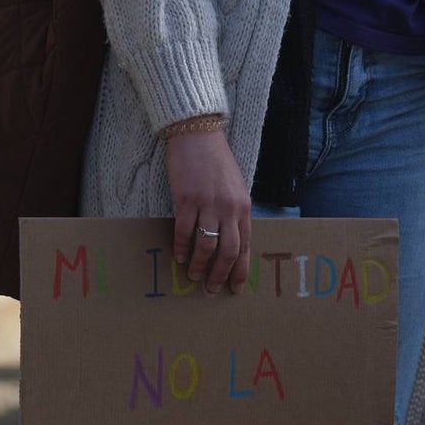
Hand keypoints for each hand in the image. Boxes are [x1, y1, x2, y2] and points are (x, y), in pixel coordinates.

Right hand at [165, 129, 251, 294]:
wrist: (198, 135)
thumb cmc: (216, 162)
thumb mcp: (235, 188)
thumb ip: (235, 213)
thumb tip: (230, 242)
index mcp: (244, 207)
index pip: (245, 245)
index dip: (240, 270)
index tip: (235, 288)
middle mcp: (229, 208)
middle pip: (228, 251)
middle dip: (220, 274)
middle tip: (212, 290)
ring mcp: (208, 203)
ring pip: (207, 244)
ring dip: (200, 265)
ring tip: (193, 277)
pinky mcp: (187, 198)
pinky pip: (184, 230)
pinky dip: (181, 247)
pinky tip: (179, 257)